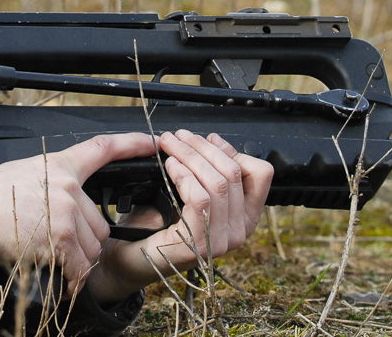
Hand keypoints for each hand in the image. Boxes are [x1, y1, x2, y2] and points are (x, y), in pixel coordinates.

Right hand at [0, 132, 157, 292]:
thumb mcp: (22, 173)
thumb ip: (50, 183)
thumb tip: (60, 199)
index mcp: (60, 166)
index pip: (102, 149)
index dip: (131, 144)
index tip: (152, 142)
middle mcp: (68, 187)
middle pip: (99, 222)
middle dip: (84, 241)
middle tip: (59, 245)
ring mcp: (66, 212)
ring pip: (93, 247)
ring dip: (78, 261)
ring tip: (54, 260)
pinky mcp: (61, 238)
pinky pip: (80, 266)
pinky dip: (73, 281)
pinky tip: (63, 283)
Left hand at [81, 131, 272, 304]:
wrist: (131, 255)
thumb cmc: (157, 223)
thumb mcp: (191, 193)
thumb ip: (209, 173)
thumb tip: (210, 141)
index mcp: (244, 216)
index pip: (260, 174)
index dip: (233, 150)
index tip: (208, 139)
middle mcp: (239, 231)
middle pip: (233, 172)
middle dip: (202, 147)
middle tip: (178, 136)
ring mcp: (222, 240)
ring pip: (217, 182)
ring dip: (189, 157)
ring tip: (169, 147)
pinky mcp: (200, 243)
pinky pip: (200, 198)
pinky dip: (184, 176)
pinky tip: (170, 167)